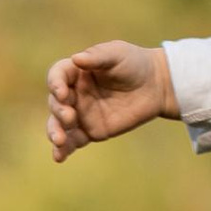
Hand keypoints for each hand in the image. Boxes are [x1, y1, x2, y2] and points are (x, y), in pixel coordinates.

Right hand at [46, 39, 174, 161]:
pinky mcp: (91, 131)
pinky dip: (63, 150)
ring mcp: (81, 113)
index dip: (55, 83)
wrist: (155, 86)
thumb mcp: (117, 54)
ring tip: (59, 140)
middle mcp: (75, 93)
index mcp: (76, 72)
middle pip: (56, 102)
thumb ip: (97, 57)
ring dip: (54, 132)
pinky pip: (73, 141)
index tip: (61, 92)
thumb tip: (76, 59)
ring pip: (59, 124)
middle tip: (70, 116)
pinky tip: (58, 157)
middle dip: (59, 111)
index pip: (57, 76)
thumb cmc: (134, 64)